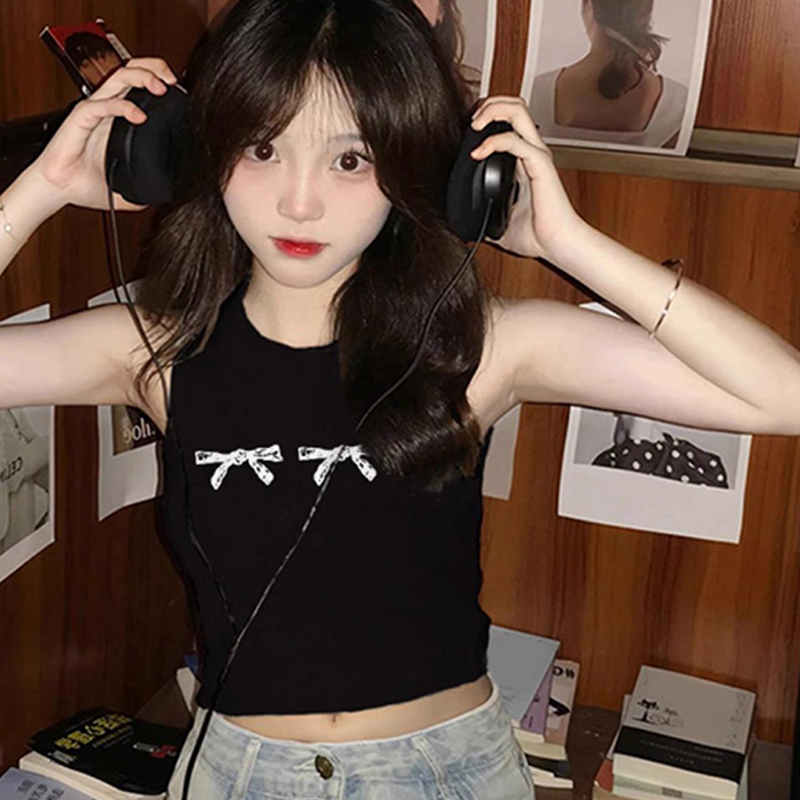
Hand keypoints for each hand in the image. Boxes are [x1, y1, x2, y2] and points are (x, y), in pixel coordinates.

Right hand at [33, 57, 179, 211]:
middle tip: (172, 80)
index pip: (138, 84)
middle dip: (154, 68)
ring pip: (117, 78)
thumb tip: (169, 194)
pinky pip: (101, 105)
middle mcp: (107, 108)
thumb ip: (150, 186)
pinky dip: (122, 106)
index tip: (178, 90)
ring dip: (142, 77)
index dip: (158, 77)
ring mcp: (94, 110)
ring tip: (160, 88)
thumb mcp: (130, 187)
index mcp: (119, 118)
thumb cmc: (87, 182)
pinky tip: (139, 116)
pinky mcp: (80, 118)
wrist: (60, 189)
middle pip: (130, 71)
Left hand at [469, 95, 584, 260]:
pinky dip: (492, 141)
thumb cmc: (538, 234)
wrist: (558, 244)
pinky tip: (478, 153)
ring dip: (492, 110)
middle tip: (472, 120)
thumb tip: (467, 228)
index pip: (509, 122)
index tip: (468, 129)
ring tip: (475, 124)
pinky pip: (515, 140)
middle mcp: (533, 152)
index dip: (488, 115)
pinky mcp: (539, 165)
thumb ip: (486, 217)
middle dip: (490, 103)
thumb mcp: (500, 223)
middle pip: (515, 104)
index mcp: (524, 161)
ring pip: (518, 110)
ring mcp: (537, 155)